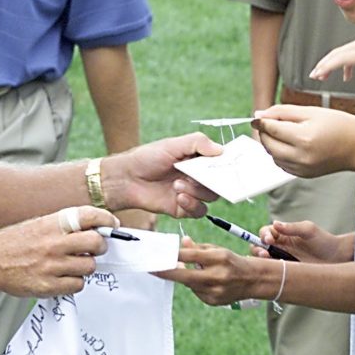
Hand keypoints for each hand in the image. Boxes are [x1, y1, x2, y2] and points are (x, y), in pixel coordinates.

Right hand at [0, 206, 117, 297]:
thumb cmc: (16, 242)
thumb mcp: (41, 224)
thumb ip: (66, 226)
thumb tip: (96, 229)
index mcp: (54, 223)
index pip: (90, 216)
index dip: (106, 220)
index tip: (112, 226)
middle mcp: (55, 242)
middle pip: (96, 243)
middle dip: (101, 246)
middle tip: (95, 248)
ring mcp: (52, 265)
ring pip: (89, 266)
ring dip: (86, 266)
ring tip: (73, 264)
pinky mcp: (49, 285)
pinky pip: (78, 285)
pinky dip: (75, 282)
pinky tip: (64, 276)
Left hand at [101, 133, 221, 217]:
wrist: (126, 179)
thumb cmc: (146, 158)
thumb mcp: (172, 144)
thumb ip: (198, 143)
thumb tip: (221, 150)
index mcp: (196, 159)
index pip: (220, 162)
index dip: (226, 165)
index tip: (229, 166)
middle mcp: (196, 176)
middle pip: (219, 182)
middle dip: (212, 181)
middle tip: (200, 177)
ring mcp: (191, 192)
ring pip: (210, 197)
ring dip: (198, 192)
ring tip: (177, 185)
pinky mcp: (182, 207)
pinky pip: (199, 211)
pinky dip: (192, 205)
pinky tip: (179, 197)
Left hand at [155, 237, 262, 305]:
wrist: (253, 280)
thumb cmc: (231, 261)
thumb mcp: (217, 249)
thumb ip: (197, 248)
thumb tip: (181, 243)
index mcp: (218, 258)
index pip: (190, 256)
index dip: (172, 255)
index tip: (158, 254)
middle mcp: (217, 276)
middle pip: (184, 276)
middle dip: (166, 272)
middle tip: (151, 269)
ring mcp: (215, 291)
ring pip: (189, 283)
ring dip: (183, 276)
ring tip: (187, 269)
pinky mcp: (213, 301)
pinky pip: (196, 291)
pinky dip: (194, 285)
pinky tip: (202, 280)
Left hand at [252, 105, 354, 177]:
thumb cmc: (338, 125)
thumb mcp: (310, 112)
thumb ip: (282, 112)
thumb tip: (259, 115)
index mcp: (303, 138)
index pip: (271, 129)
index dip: (261, 121)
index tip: (257, 117)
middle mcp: (301, 157)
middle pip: (268, 145)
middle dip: (265, 133)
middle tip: (270, 123)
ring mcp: (302, 169)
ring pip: (273, 156)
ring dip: (272, 143)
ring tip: (285, 132)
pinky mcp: (303, 175)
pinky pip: (281, 164)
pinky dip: (280, 153)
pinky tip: (292, 144)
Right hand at [252, 221, 348, 263]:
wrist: (338, 258)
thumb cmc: (324, 241)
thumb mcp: (308, 230)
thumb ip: (292, 227)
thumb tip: (275, 224)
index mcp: (283, 235)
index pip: (265, 233)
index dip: (263, 235)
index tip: (268, 240)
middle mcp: (280, 247)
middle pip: (260, 247)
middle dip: (258, 249)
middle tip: (265, 253)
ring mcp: (283, 260)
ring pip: (264, 261)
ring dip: (261, 261)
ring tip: (268, 261)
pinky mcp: (287, 272)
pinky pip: (274, 272)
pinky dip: (270, 271)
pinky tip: (276, 272)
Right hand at [310, 15, 354, 100]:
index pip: (340, 60)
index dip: (326, 68)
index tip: (316, 76)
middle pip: (336, 54)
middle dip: (323, 65)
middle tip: (314, 76)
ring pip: (341, 50)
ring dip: (331, 62)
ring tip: (324, 75)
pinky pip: (349, 49)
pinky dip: (342, 60)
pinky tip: (346, 74)